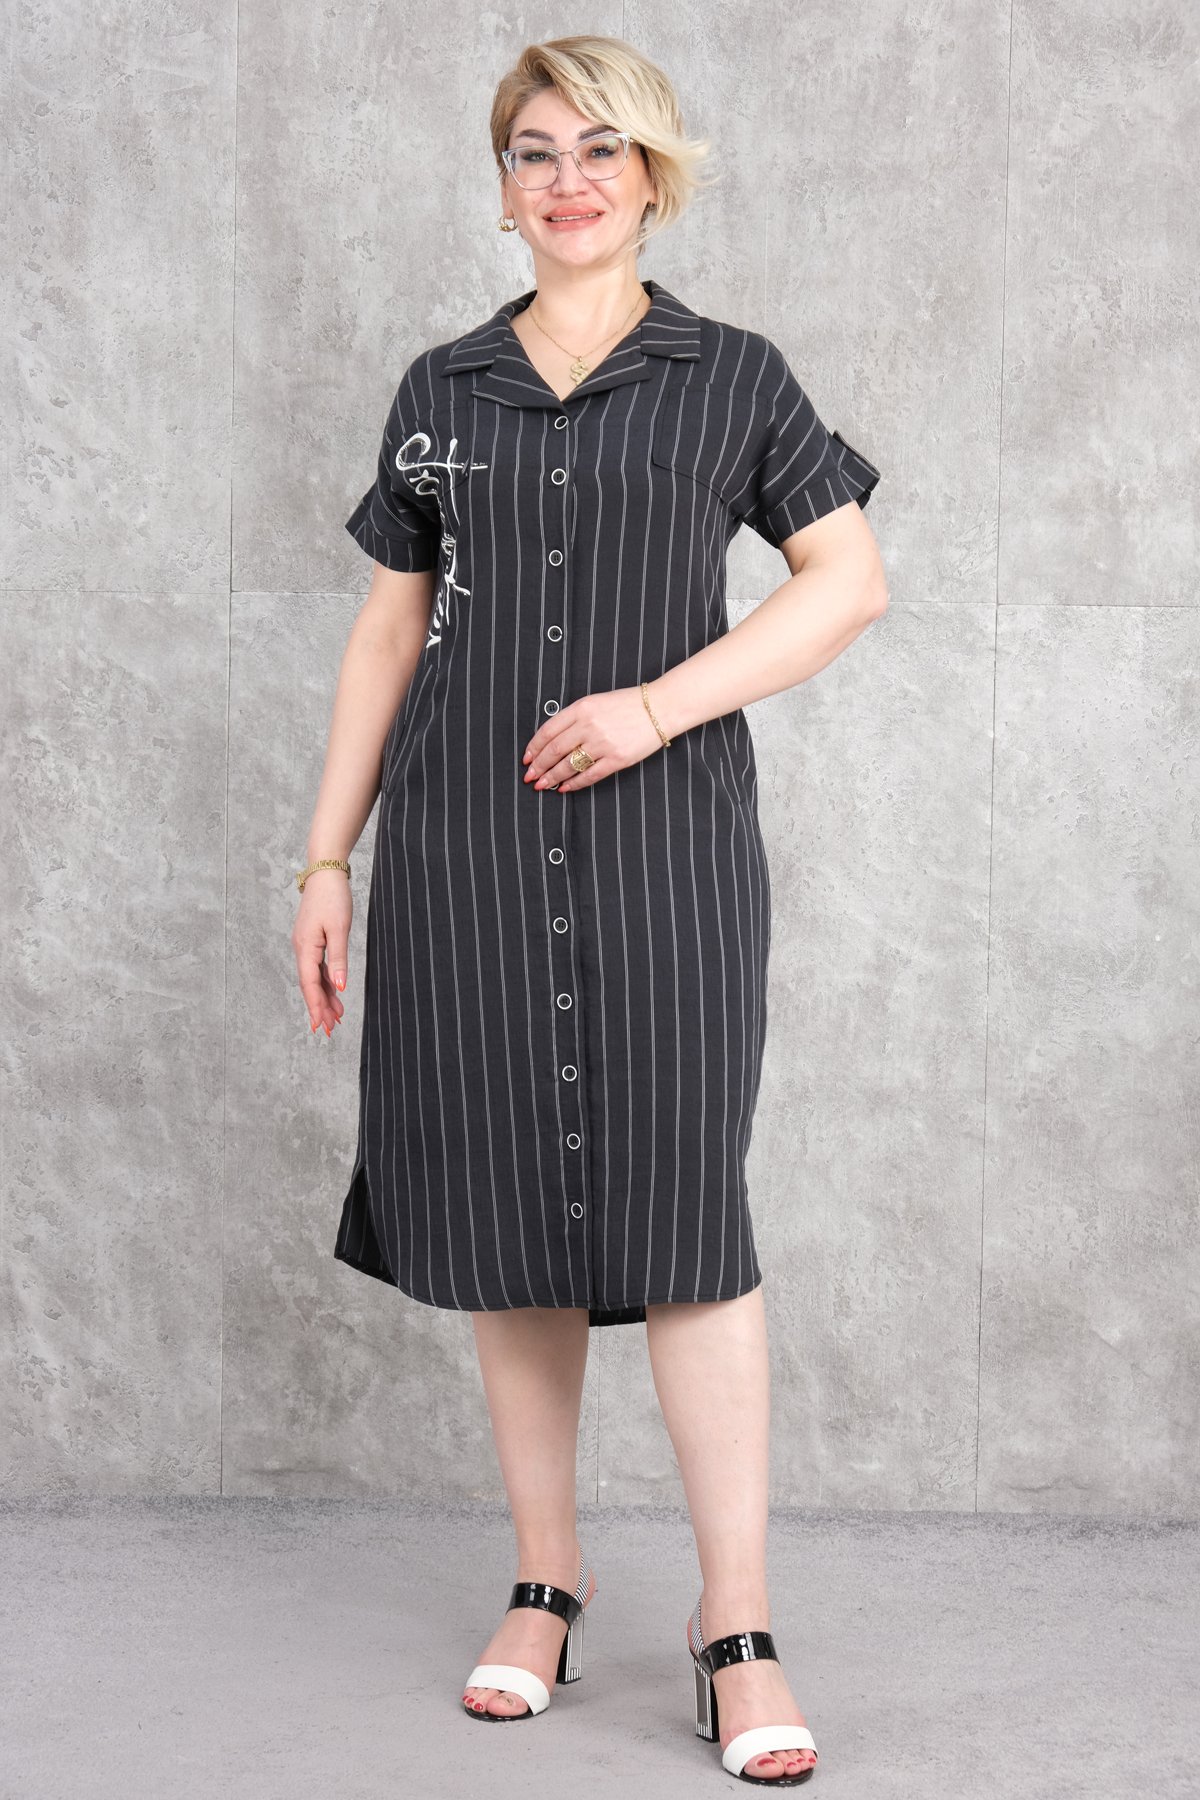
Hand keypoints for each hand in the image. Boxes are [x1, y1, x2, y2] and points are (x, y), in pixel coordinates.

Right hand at [292, 870, 351, 1036]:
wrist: (325, 872)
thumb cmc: (333, 898)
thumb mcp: (340, 928)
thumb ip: (339, 958)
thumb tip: (340, 986)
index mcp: (305, 947)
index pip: (310, 983)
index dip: (316, 1006)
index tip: (320, 1025)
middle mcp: (301, 948)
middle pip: (309, 985)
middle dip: (319, 1008)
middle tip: (328, 1030)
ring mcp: (305, 945)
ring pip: (314, 978)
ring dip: (324, 998)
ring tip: (336, 1018)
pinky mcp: (312, 941)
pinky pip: (317, 968)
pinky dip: (326, 982)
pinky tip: (335, 993)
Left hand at [522, 685, 666, 791]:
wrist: (660, 708)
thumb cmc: (627, 704)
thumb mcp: (596, 701)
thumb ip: (574, 717)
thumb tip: (552, 740)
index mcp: (582, 708)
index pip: (548, 731)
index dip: (534, 747)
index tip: (526, 758)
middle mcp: (589, 725)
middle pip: (554, 750)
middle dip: (538, 766)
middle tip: (530, 777)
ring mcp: (603, 743)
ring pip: (568, 765)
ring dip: (552, 777)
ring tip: (542, 785)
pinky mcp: (617, 759)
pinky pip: (589, 775)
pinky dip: (574, 784)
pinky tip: (564, 788)